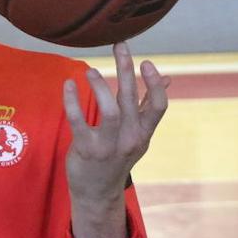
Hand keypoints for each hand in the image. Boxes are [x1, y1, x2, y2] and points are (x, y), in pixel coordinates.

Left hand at [62, 42, 169, 237]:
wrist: (97, 192)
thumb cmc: (117, 156)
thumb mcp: (138, 135)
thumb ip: (147, 106)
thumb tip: (168, 79)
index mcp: (144, 133)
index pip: (158, 106)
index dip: (154, 83)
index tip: (147, 62)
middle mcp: (130, 139)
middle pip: (131, 99)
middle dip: (126, 69)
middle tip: (120, 45)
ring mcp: (109, 146)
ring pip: (110, 110)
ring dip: (100, 86)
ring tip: (91, 71)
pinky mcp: (86, 149)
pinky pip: (79, 120)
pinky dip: (72, 101)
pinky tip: (69, 85)